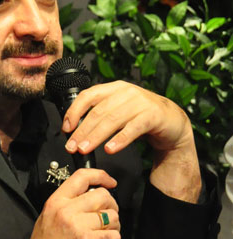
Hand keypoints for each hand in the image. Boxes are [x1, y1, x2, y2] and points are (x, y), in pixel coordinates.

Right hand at [18, 168, 119, 238]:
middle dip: (111, 208)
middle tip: (107, 221)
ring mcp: (79, 226)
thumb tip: (91, 199)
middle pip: (103, 196)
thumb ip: (67, 205)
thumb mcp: (47, 218)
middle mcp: (67, 210)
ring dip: (114, 228)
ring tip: (104, 238)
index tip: (110, 183)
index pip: (82, 177)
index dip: (101, 176)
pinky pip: (115, 236)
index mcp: (56, 202)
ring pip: (112, 217)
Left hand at [62, 81, 200, 201]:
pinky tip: (110, 149)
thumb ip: (100, 115)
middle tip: (72, 147)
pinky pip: (133, 128)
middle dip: (82, 131)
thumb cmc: (140, 117)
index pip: (88, 96)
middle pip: (98, 112)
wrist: (172, 121)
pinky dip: (120, 139)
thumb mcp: (118, 111)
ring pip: (113, 120)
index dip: (74, 112)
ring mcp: (141, 102)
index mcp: (114, 88)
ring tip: (85, 149)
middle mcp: (126, 92)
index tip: (66, 129)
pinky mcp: (153, 116)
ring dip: (96, 136)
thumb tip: (73, 130)